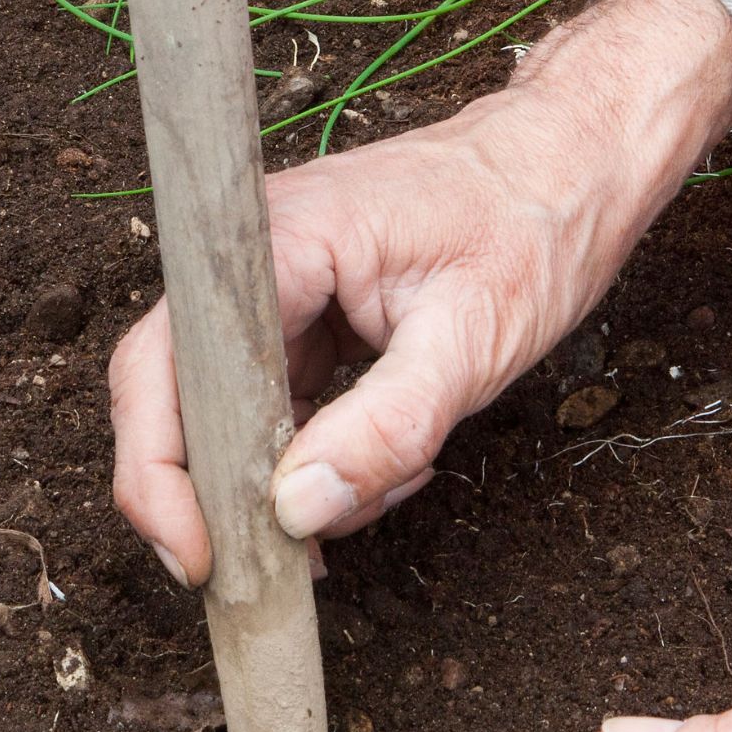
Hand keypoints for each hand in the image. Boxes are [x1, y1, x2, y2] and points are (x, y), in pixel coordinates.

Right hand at [110, 0, 731, 584]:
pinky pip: (277, 400)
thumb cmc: (533, 225)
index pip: (165, 367)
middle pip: (176, 395)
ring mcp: (276, 287)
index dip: (160, 471)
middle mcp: (254, 258)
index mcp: (277, 242)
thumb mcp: (471, 339)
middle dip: (219, 495)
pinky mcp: (305, 311)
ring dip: (282, 480)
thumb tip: (297, 513)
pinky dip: (317, 451)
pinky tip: (390, 466)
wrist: (571, 162)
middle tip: (281, 569)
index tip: (198, 556)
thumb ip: (384, 427)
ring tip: (381, 492)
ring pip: (229, 410)